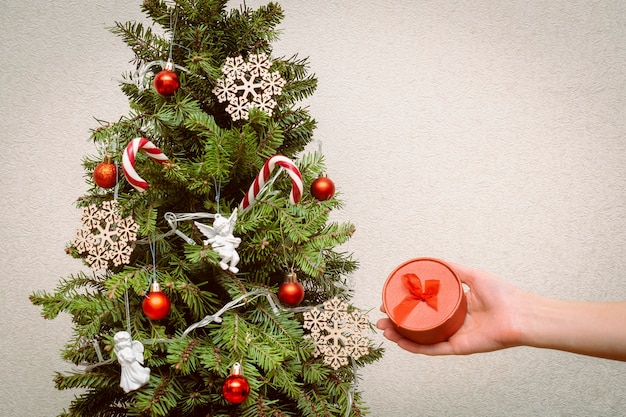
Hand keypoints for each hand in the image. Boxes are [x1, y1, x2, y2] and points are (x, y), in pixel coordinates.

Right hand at [377, 262, 526, 355]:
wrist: (520, 314)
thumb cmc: (502, 294)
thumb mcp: (473, 275)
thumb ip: (453, 269)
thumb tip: (432, 260)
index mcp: (454, 306)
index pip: (424, 307)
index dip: (406, 305)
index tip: (390, 299)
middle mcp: (451, 322)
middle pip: (419, 324)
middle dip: (397, 322)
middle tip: (381, 317)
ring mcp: (453, 336)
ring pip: (421, 338)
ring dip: (401, 336)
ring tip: (384, 330)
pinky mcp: (458, 347)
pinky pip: (433, 349)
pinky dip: (415, 347)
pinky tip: (401, 342)